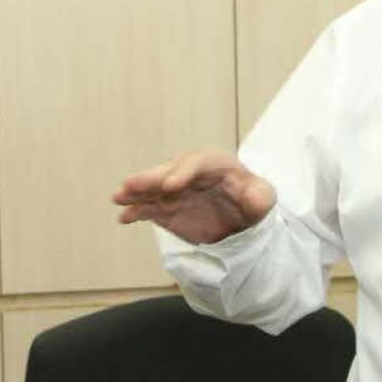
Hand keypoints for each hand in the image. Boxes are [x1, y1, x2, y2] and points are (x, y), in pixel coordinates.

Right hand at [114, 149, 277, 245]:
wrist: (240, 219)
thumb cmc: (252, 202)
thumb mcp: (263, 199)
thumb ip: (260, 197)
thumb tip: (254, 197)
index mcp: (216, 164)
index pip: (198, 163)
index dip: (182, 172)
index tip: (170, 186)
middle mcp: (190, 172)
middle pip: (168, 171)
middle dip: (150, 178)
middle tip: (131, 184)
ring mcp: (175, 189)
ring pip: (153, 187)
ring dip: (135, 191)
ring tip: (118, 197)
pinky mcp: (166, 207)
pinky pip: (148, 207)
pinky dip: (135, 211)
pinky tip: (123, 217)